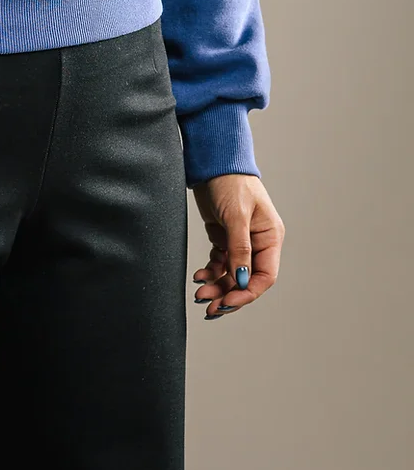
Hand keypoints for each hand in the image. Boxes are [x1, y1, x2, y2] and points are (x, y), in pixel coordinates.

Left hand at [190, 174, 284, 319]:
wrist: (212, 160)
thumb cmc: (230, 181)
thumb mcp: (236, 215)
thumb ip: (239, 249)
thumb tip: (241, 281)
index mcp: (270, 237)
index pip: (264, 276)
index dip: (246, 294)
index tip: (227, 303)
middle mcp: (258, 242)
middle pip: (246, 280)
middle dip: (229, 295)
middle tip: (210, 308)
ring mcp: (240, 241)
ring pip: (231, 275)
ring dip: (217, 287)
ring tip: (200, 295)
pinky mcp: (224, 237)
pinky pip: (220, 263)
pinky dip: (210, 272)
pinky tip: (200, 276)